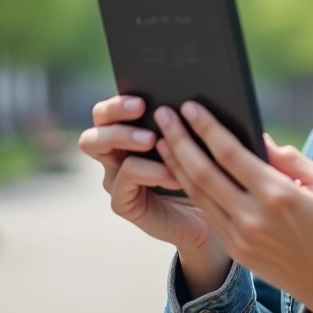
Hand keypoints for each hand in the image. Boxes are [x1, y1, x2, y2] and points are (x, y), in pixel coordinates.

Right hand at [78, 96, 226, 268]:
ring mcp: (116, 177)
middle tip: (141, 109)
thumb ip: (190, 119)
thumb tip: (192, 95)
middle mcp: (117, 152)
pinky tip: (174, 175)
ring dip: (124, 136)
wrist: (215, 217)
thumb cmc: (210, 171)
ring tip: (153, 139)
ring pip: (97, 145)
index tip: (144, 97)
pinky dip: (149, 172)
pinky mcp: (123, 201)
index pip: (110, 108)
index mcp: (131, 131)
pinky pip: (124, 178)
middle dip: (115, 110)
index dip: (119, 100)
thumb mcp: (200, 140)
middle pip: (96, 121)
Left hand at [154, 102, 312, 312]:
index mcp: (277, 194)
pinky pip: (207, 213)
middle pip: (203, 171)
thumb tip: (258, 136)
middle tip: (163, 115)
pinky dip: (189, 190)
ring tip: (162, 139)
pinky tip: (180, 172)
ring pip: (198, 194)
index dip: (207, 128)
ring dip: (176, 164)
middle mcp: (253, 217)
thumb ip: (289, 158)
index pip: (230, 153)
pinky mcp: (237, 250)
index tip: (191, 107)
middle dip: (180, 139)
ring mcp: (241, 236)